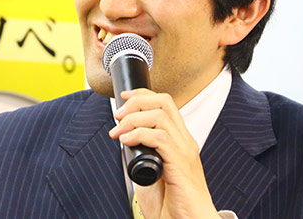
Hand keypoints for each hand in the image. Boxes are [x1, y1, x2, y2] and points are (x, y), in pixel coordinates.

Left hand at [108, 89, 218, 218]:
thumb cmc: (173, 206)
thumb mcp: (152, 174)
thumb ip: (143, 157)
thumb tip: (126, 143)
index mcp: (179, 141)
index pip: (165, 104)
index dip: (143, 95)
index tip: (124, 98)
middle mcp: (185, 141)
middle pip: (164, 102)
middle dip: (137, 101)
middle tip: (118, 115)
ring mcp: (184, 151)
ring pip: (160, 116)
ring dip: (133, 118)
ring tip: (118, 131)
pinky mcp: (181, 163)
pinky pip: (160, 138)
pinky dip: (139, 134)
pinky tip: (126, 141)